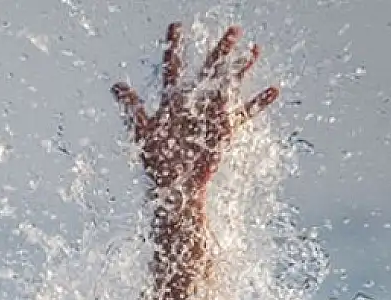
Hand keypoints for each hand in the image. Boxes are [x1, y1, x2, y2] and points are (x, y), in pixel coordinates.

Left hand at [111, 23, 279, 192]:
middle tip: (234, 29)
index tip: (176, 25)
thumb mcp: (144, 131)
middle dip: (220, 50)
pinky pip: (245, 113)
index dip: (174, 46)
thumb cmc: (158, 160)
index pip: (173, 67)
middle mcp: (194, 104)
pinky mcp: (224, 129)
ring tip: (256, 48)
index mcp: (173, 101)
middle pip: (208, 71)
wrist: (175, 185)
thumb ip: (134, 107)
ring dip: (243, 68)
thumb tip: (116, 86)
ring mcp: (211, 115)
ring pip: (230, 85)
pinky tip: (274, 90)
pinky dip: (259, 103)